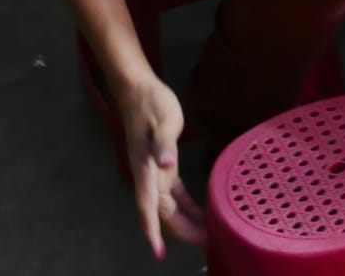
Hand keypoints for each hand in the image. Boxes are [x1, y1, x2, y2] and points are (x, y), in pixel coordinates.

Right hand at [114, 71, 206, 258]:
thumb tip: (166, 163)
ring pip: (169, 206)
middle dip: (180, 232)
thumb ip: (164, 142)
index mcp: (146, 168)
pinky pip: (175, 193)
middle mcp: (148, 176)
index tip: (158, 253)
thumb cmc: (151, 104)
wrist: (139, 90)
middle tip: (204, 246)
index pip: (148, 207)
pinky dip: (187, 205)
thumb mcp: (162, 119)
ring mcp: (155, 172)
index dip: (152, 231)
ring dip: (185, 221)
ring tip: (205, 236)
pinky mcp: (163, 165)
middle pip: (163, 213)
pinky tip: (201, 212)